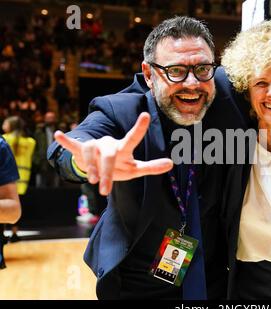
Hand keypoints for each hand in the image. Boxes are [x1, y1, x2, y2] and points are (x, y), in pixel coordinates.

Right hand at [54, 112, 173, 194]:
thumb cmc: (119, 165)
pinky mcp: (81, 149)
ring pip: (90, 154)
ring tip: (91, 180)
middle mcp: (109, 145)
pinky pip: (73, 145)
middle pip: (109, 155)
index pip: (133, 138)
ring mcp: (94, 146)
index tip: (146, 115)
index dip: (139, 128)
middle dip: (107, 173)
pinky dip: (66, 142)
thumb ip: (151, 167)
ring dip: (90, 167)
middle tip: (105, 190)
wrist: (98, 164)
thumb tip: (172, 164)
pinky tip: (59, 134)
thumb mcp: (134, 168)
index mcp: (123, 148)